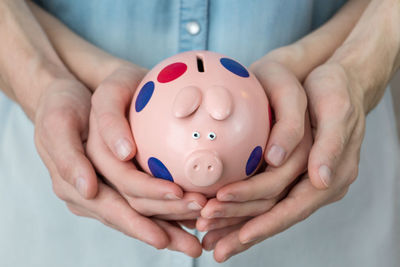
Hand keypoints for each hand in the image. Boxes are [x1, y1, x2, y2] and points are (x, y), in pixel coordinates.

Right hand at [34, 77, 201, 256]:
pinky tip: (187, 222)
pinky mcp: (114, 191)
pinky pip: (141, 207)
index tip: (178, 198)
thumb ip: (69, 156)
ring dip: (169, 227)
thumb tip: (90, 188)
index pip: (117, 202)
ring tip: (196, 239)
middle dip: (165, 226)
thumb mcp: (58, 122)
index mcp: (73, 185)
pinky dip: (165, 217)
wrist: (64, 104)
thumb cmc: (61, 108)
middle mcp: (89, 197)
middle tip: (195, 238)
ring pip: (140, 217)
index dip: (147, 204)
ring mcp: (103, 196)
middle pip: (133, 214)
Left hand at [199, 58, 367, 261]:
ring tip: (207, 236)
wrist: (335, 84)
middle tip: (207, 233)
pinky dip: (242, 209)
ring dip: (236, 225)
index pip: (291, 206)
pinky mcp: (290, 175)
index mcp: (332, 176)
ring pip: (266, 211)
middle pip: (274, 215)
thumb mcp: (336, 109)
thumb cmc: (335, 92)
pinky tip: (219, 216)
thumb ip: (330, 145)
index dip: (262, 218)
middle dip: (240, 226)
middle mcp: (317, 186)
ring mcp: (302, 182)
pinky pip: (265, 198)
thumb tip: (320, 180)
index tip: (227, 216)